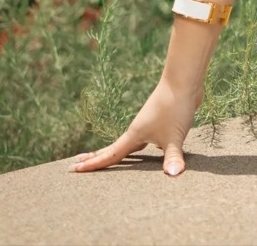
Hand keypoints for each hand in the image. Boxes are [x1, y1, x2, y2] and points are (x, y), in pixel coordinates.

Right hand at [71, 76, 201, 176]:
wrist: (183, 80)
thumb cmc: (175, 107)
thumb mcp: (174, 136)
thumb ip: (172, 157)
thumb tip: (173, 175)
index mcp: (134, 135)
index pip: (110, 154)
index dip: (93, 164)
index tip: (73, 169)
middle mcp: (138, 130)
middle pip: (114, 148)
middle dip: (96, 157)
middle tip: (77, 163)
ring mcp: (149, 124)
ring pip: (131, 143)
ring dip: (120, 152)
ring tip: (111, 159)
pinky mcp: (162, 120)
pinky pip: (147, 138)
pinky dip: (142, 146)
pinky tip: (153, 150)